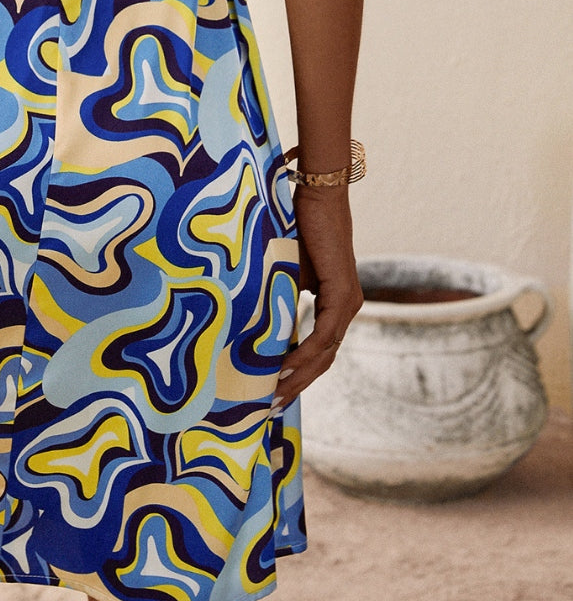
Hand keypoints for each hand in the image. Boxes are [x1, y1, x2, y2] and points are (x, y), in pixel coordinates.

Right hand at [274, 184, 362, 406]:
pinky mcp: (342, 293)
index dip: (299, 371)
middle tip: (271, 405)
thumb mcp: (285, 269)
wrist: (318, 195)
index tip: (274, 390)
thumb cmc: (299, 225)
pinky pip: (324, 333)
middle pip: (325, 359)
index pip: (320, 348)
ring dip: (301, 375)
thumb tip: (252, 319)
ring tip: (275, 393)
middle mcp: (346, 306)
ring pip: (326, 351)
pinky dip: (305, 353)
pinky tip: (285, 366)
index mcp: (335, 302)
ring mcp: (347, 301)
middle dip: (298, 384)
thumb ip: (278, 295)